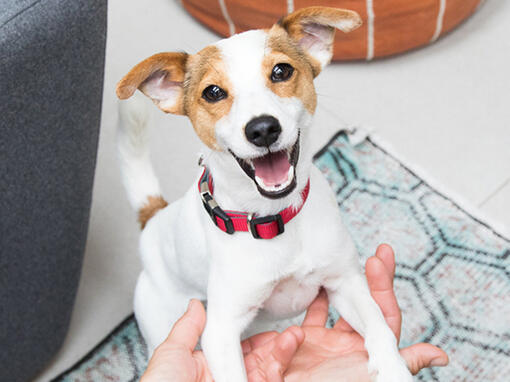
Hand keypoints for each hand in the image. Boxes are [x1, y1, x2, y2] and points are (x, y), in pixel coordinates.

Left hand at [141, 299, 304, 381]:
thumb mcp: (173, 353)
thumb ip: (189, 328)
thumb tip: (196, 305)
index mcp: (209, 369)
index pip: (241, 351)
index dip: (260, 338)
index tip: (273, 327)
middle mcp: (228, 381)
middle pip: (261, 361)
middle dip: (278, 344)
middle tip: (292, 330)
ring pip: (270, 371)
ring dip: (285, 352)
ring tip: (296, 335)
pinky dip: (283, 368)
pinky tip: (290, 352)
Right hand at [284, 244, 448, 381]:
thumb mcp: (374, 377)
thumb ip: (402, 362)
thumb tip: (442, 356)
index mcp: (368, 352)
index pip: (382, 313)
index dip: (384, 285)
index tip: (380, 258)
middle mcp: (349, 344)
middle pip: (363, 303)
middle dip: (368, 276)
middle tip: (378, 252)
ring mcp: (325, 341)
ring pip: (335, 303)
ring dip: (340, 283)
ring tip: (341, 262)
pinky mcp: (301, 340)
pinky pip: (307, 315)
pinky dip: (309, 302)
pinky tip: (310, 297)